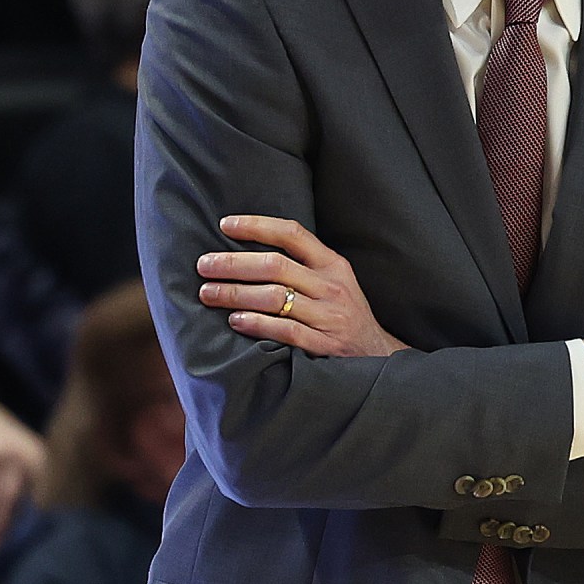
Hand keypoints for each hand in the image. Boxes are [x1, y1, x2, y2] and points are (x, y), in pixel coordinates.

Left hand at [199, 215, 408, 356]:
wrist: (379, 358)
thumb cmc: (344, 315)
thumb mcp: (334, 282)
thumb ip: (303, 266)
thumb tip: (248, 250)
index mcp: (333, 265)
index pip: (292, 234)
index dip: (256, 226)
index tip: (224, 225)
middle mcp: (332, 286)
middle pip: (276, 265)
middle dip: (233, 264)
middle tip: (203, 265)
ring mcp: (330, 316)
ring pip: (275, 297)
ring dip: (235, 294)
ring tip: (208, 293)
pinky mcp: (326, 345)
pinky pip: (285, 330)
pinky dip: (257, 324)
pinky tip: (235, 321)